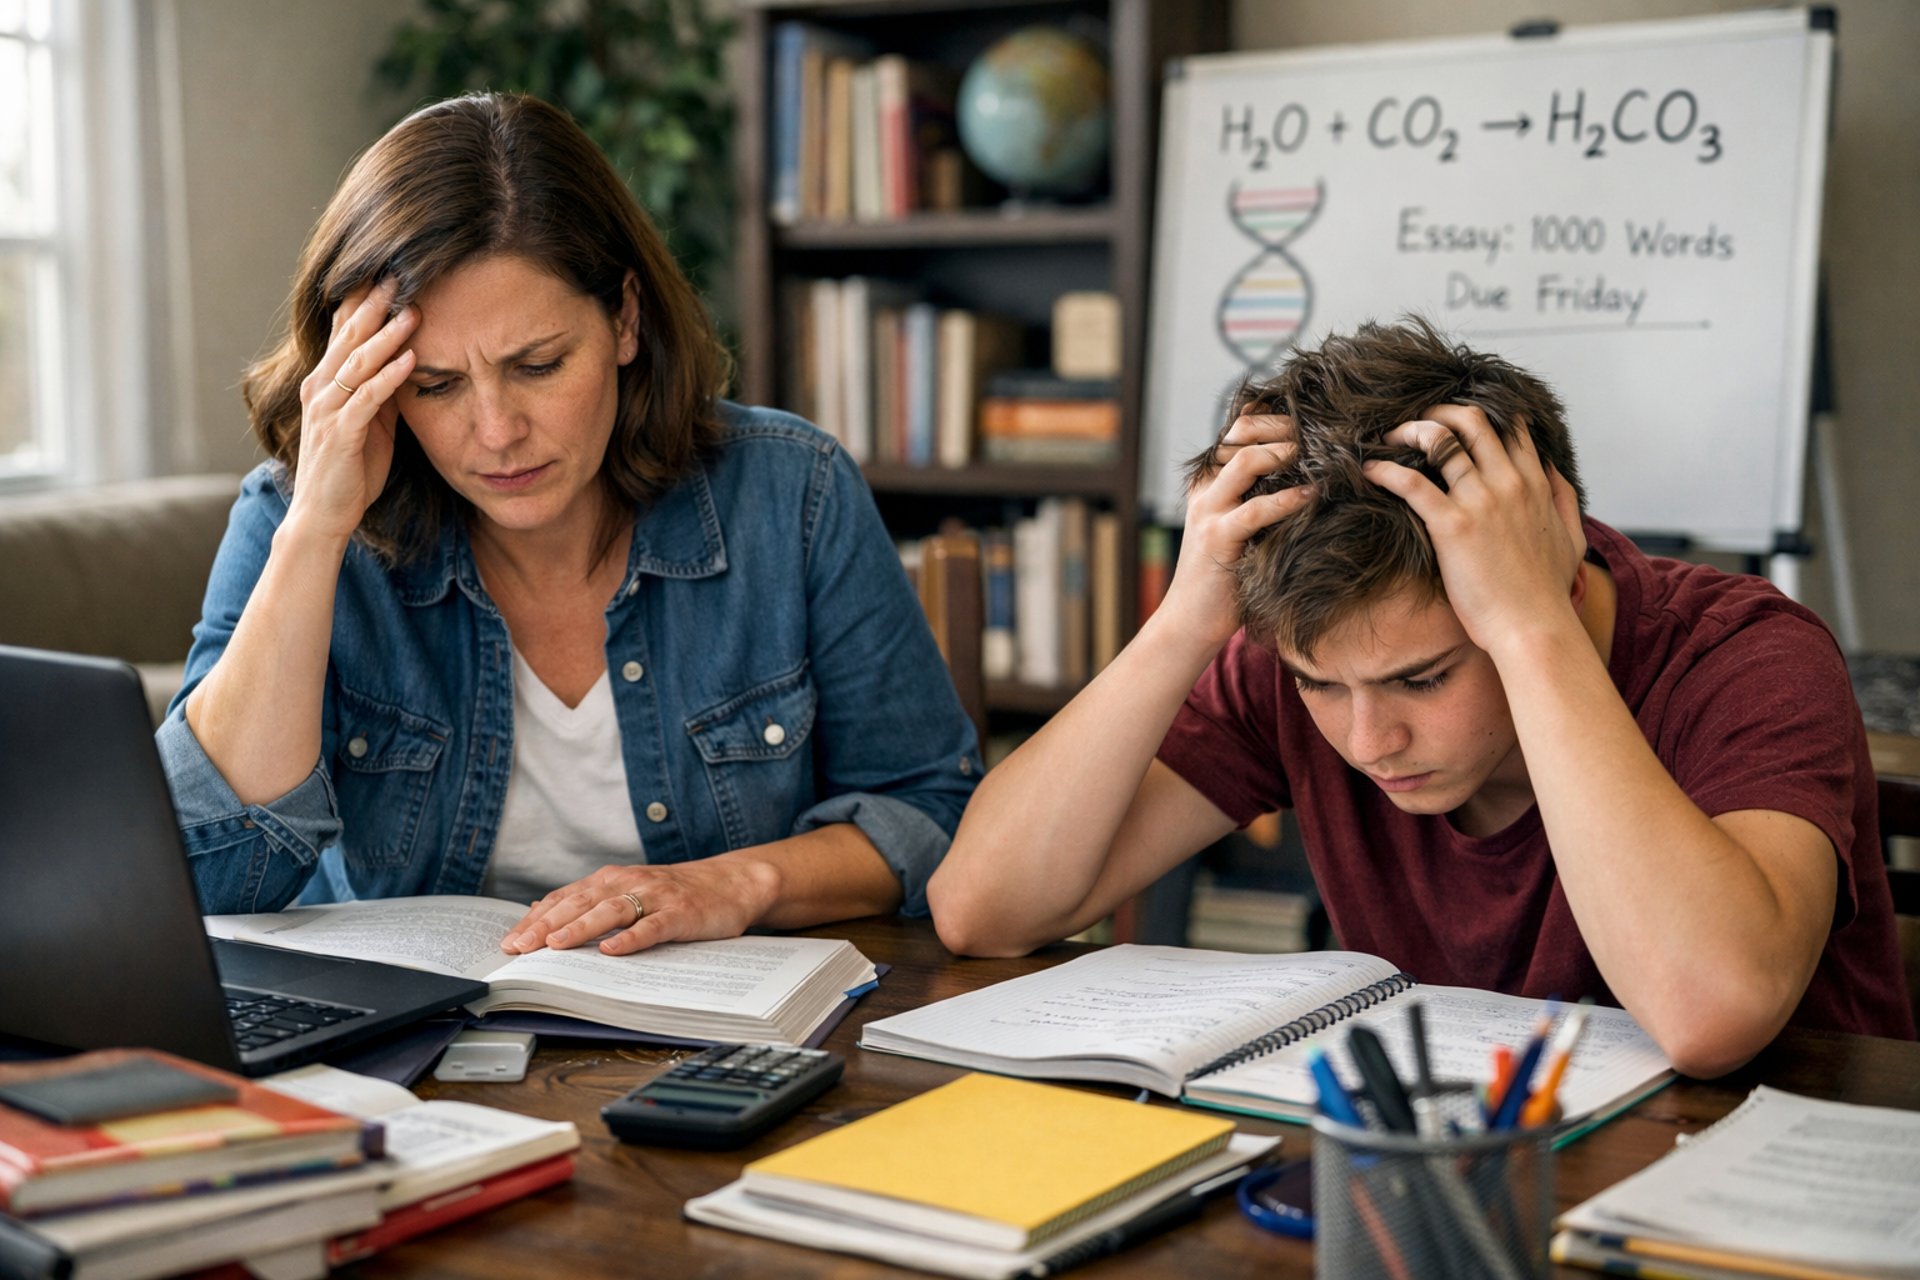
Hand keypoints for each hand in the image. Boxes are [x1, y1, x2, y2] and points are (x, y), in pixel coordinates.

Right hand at [287, 279, 416, 542]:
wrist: (323, 514)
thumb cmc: (349, 469)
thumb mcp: (369, 422)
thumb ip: (379, 391)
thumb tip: (404, 361)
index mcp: (325, 382)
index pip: (341, 330)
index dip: (360, 300)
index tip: (385, 271)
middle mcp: (320, 389)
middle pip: (348, 336)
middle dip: (374, 304)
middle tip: (399, 273)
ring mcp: (328, 410)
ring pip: (357, 361)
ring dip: (386, 334)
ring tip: (412, 309)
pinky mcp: (342, 433)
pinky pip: (368, 398)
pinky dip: (389, 376)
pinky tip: (410, 359)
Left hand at [500, 856, 780, 956]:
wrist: (731, 883)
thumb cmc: (675, 894)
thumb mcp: (628, 891)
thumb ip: (589, 901)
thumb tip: (539, 912)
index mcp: (611, 880)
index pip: (564, 899)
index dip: (535, 920)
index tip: (510, 943)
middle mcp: (629, 883)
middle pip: (580, 903)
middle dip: (547, 926)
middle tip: (521, 948)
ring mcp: (656, 897)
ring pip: (611, 911)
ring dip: (581, 928)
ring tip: (556, 945)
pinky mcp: (680, 914)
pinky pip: (652, 926)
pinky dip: (631, 938)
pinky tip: (613, 951)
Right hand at [1160, 410, 1310, 648]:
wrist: (1190, 620)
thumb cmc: (1225, 576)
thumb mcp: (1241, 528)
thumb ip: (1261, 498)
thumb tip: (1310, 474)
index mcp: (1210, 480)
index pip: (1241, 427)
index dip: (1279, 417)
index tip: (1318, 420)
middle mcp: (1206, 487)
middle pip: (1243, 433)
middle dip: (1287, 426)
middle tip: (1326, 430)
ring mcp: (1209, 510)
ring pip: (1247, 460)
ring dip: (1288, 452)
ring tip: (1322, 453)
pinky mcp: (1218, 537)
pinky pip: (1256, 509)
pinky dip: (1288, 499)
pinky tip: (1313, 495)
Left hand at [1361, 404, 1584, 655]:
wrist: (1534, 627)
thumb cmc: (1547, 592)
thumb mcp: (1572, 537)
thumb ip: (1563, 496)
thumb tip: (1551, 466)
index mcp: (1534, 483)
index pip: (1509, 426)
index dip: (1480, 414)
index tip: (1452, 421)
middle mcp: (1509, 482)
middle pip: (1471, 420)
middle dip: (1438, 410)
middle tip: (1414, 420)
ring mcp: (1481, 500)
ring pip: (1440, 439)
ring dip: (1407, 431)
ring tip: (1385, 439)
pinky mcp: (1453, 525)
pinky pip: (1412, 483)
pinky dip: (1386, 470)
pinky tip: (1369, 470)